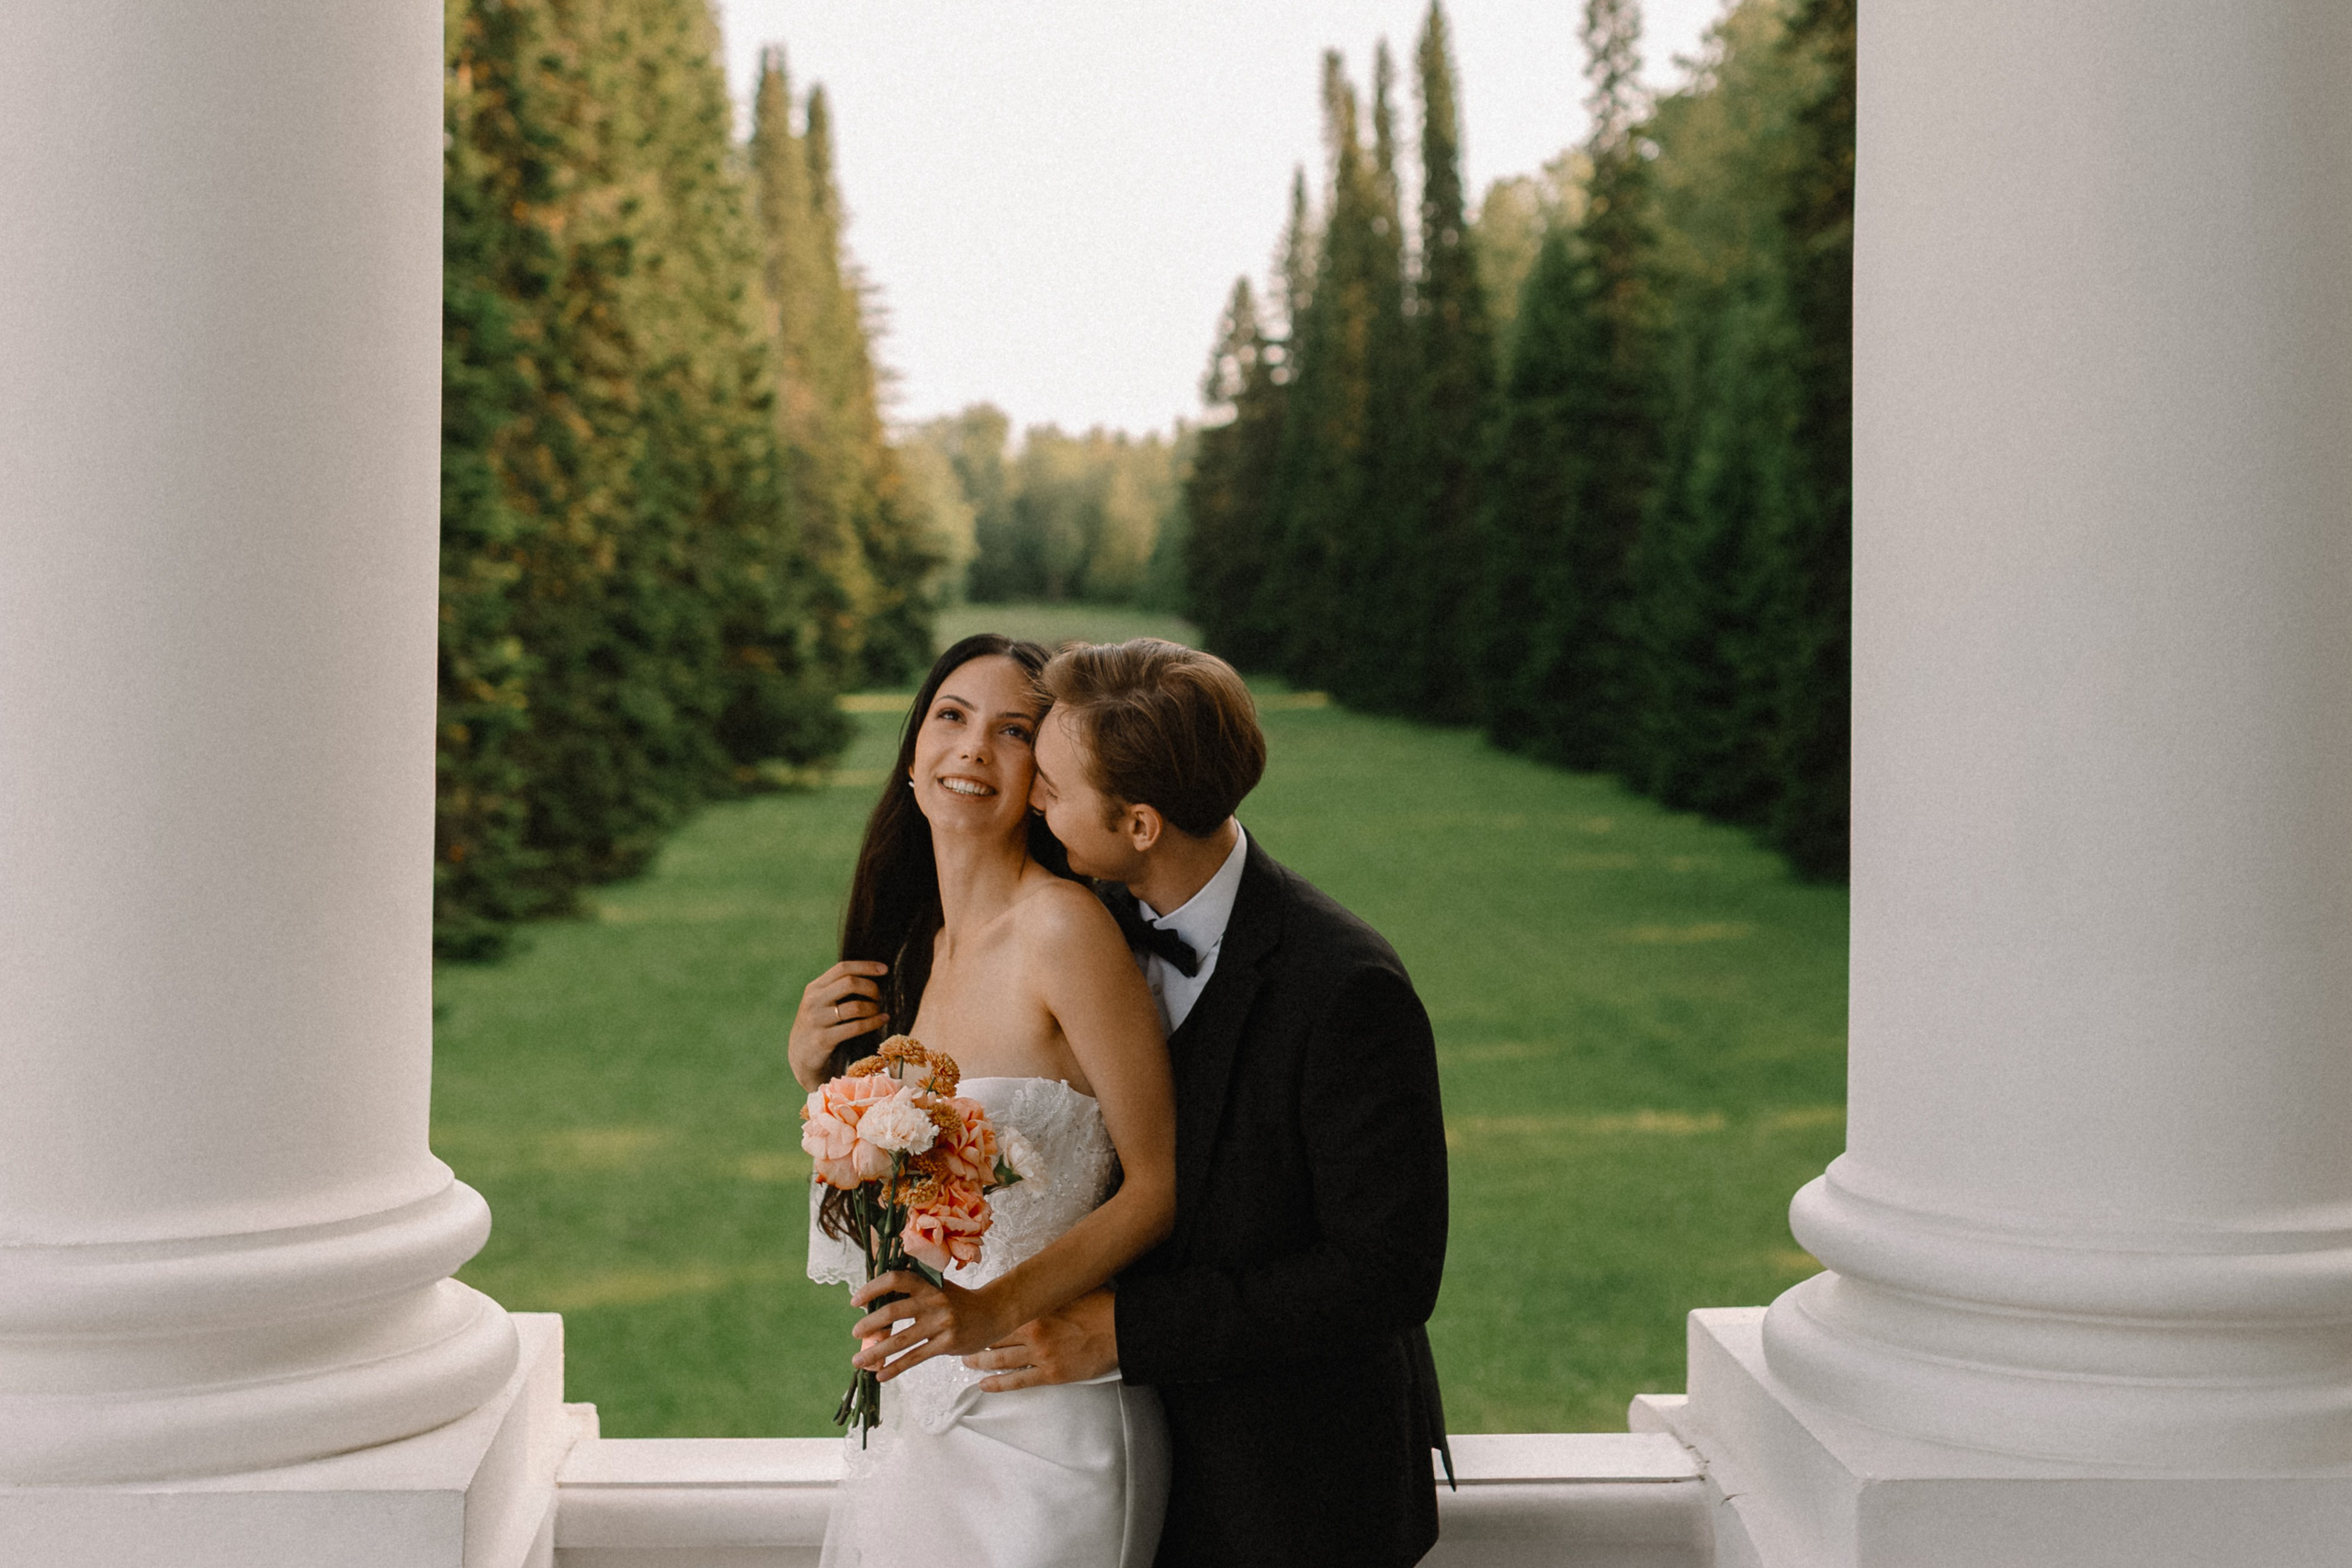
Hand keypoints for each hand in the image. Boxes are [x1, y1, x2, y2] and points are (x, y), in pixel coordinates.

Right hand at [789, 960, 889, 1089]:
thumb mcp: (820, 1004)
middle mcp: (813, 1001)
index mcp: (814, 988)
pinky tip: (882, 1020)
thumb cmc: (819, 1026)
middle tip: (879, 997)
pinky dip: (873, 1022)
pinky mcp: (823, 1039)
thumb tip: (871, 976)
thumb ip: (837, 990)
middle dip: (871, 988)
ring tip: (878, 1011)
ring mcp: (817, 1020)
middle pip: (849, 983)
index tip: (884, 969)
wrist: (800, 1056)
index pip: (842, 968)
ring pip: (855, 1006)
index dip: (866, 966)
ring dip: (872, 1008)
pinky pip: (855, 1027)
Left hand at [850, 1270, 1013, 1381]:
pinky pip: (915, 1358)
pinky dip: (895, 1368)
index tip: (855, 1301)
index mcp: (928, 1283)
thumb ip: (913, 1291)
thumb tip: (875, 1305)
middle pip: (893, 1311)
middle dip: (869, 1324)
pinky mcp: (946, 1344)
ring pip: (901, 1339)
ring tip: (857, 1361)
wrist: (993, 1312)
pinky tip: (881, 1374)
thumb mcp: (938, 1287)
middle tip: (855, 1333)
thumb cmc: (959, 1301)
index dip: (872, 1288)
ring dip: (876, 1352)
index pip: (896, 1279)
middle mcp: (933, 1301)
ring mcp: (940, 1323)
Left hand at [961, 1288, 1118, 1391]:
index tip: (973, 1320)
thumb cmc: (1100, 1306)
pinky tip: (985, 1384)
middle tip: (961, 1343)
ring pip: (1001, 1360)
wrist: (1120, 1328)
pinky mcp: (1051, 1374)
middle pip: (996, 1338)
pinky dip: (999, 1384)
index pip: (1002, 1316)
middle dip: (977, 1341)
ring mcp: (1041, 1355)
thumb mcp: (1069, 1291)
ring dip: (981, 1361)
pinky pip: (1019, 1381)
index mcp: (1036, 1310)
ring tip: (967, 1361)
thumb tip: (1031, 1286)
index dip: (986, 1319)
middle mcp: (1034, 1332)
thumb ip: (1047, 1293)